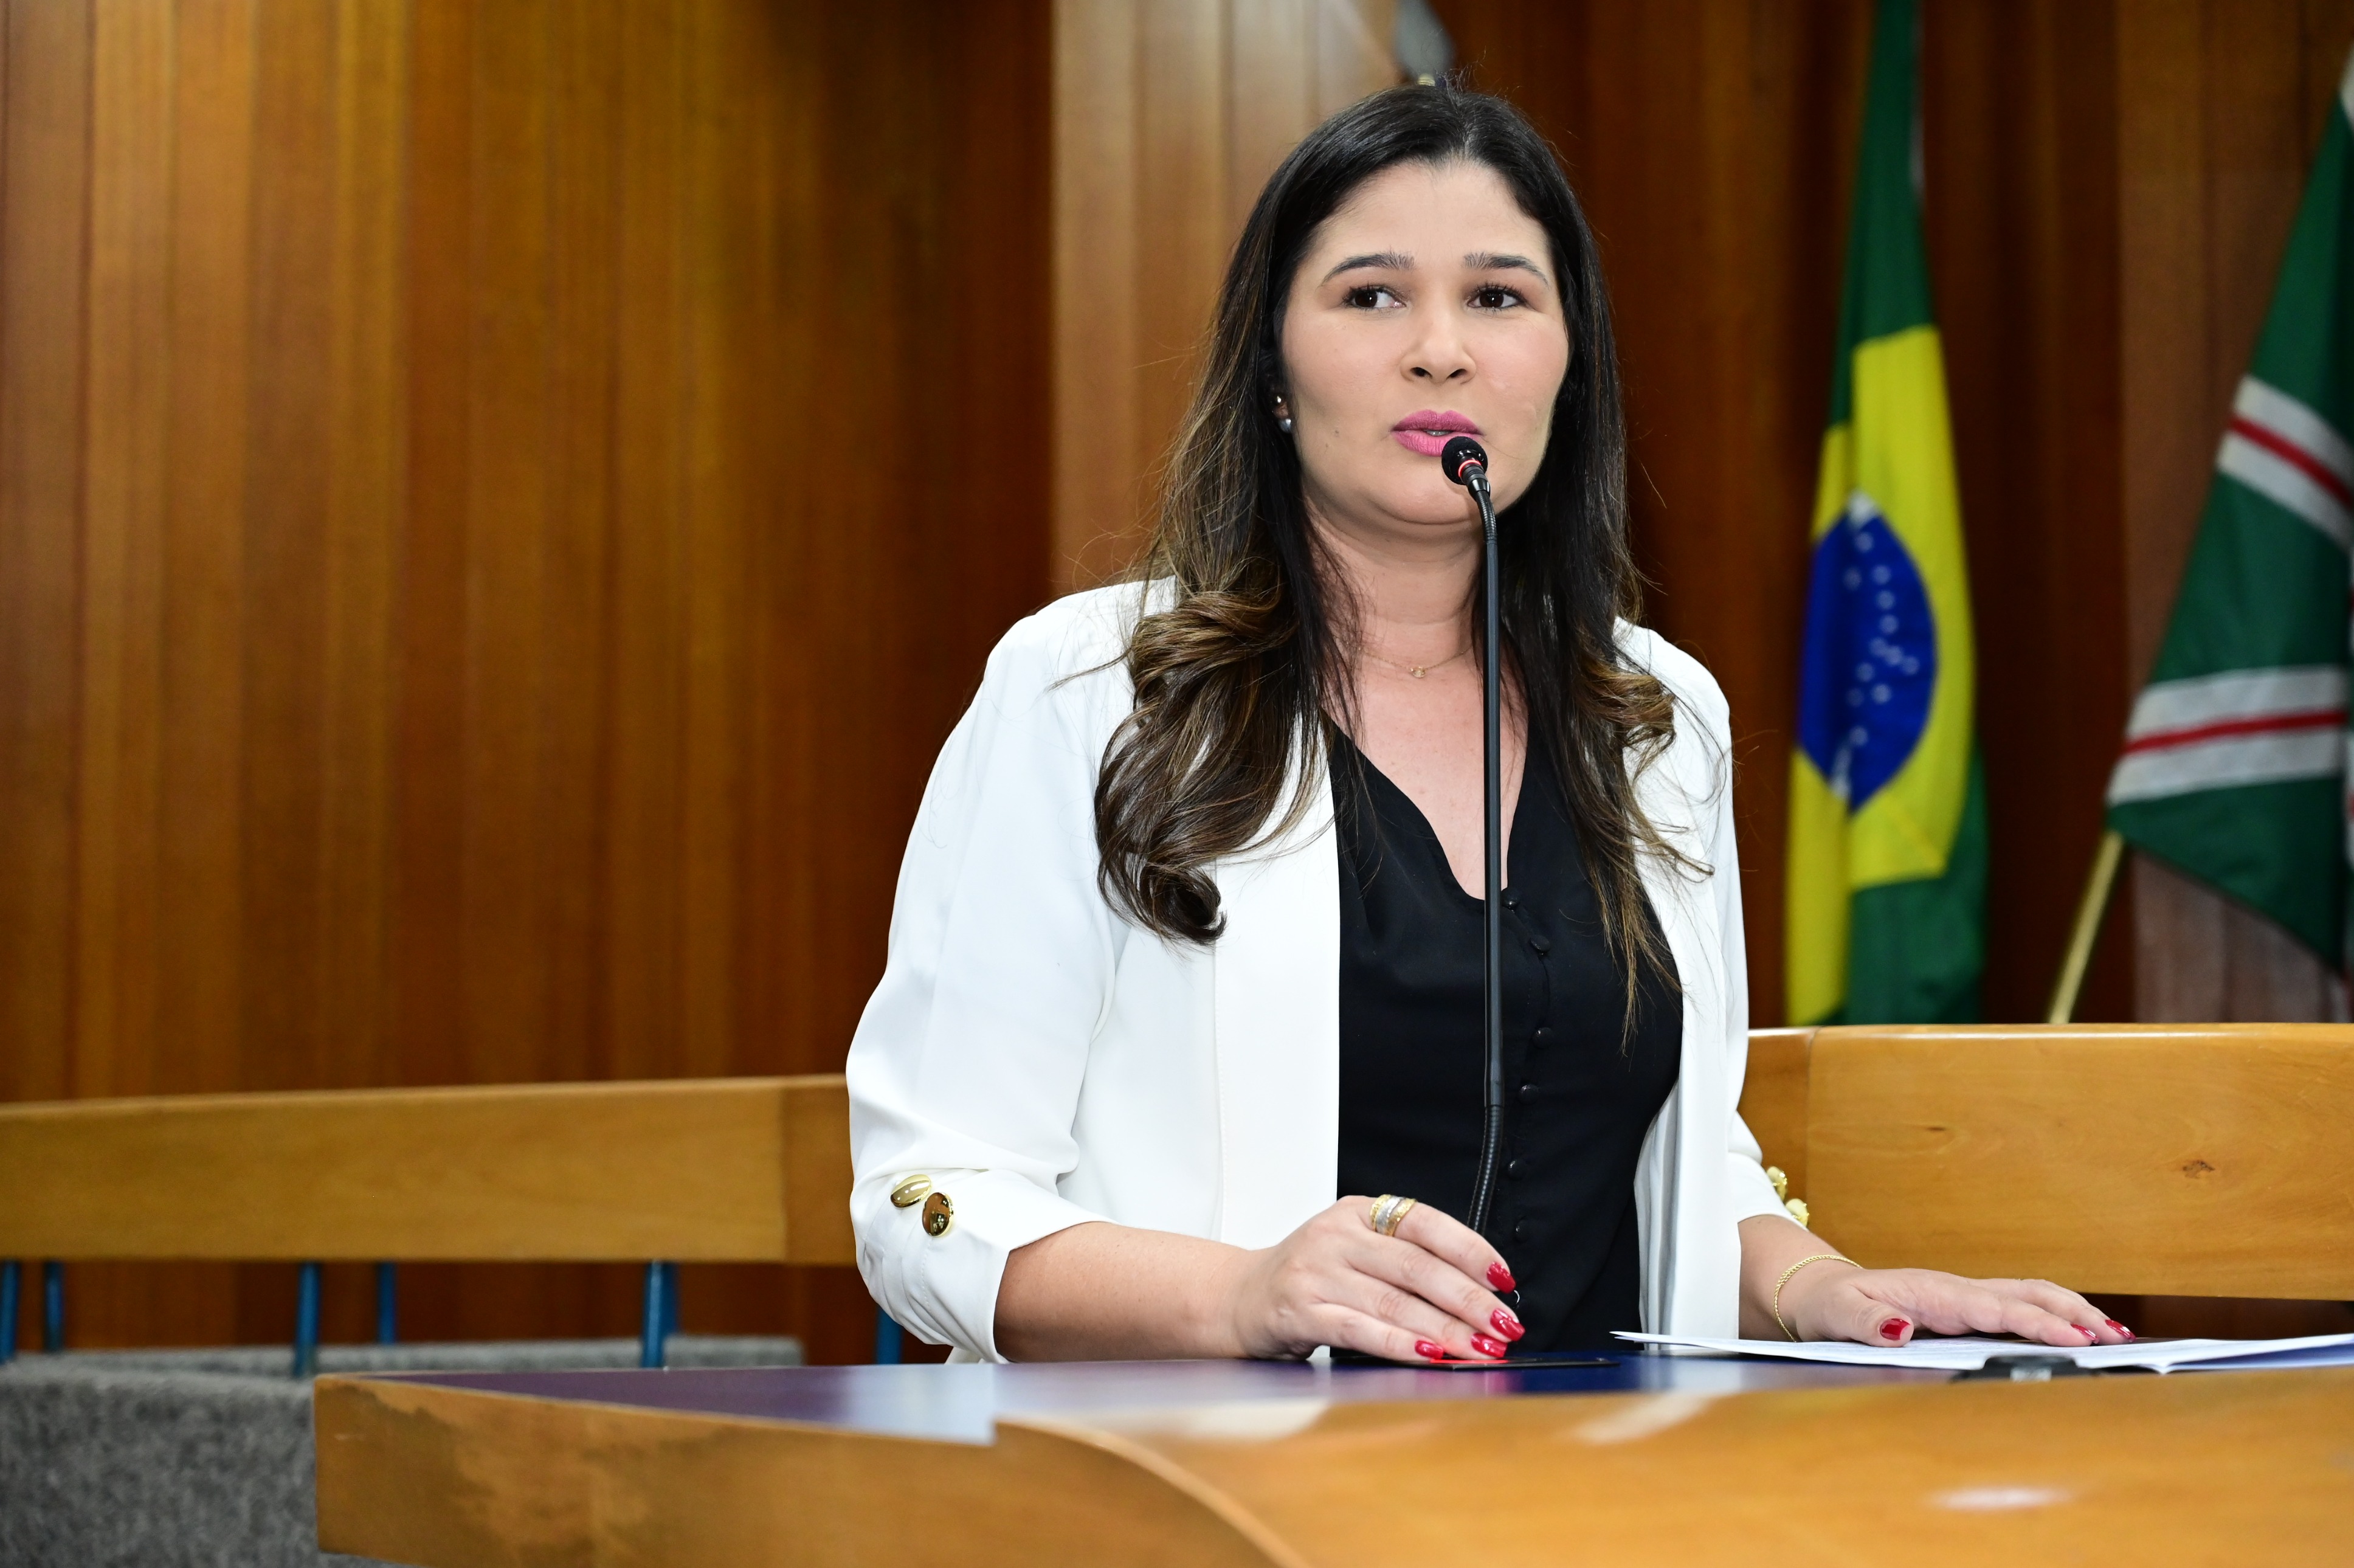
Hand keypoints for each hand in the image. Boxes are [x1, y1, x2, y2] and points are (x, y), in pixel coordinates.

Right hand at [1217, 1196, 1523, 1361]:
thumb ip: (1403, 1259)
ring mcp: (1316, 1272)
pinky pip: (1359, 1329)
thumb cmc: (1308, 1276)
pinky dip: (1398, 1345)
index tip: (1503, 1280)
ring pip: (1393, 1302)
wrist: (1237, 1296)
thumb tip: (1477, 1291)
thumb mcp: (1353, 1247)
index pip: (1425, 1224)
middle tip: (1502, 1326)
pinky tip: (1428, 1356)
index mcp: (1359, 1213)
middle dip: (1468, 1300)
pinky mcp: (1300, 1311)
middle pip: (1416, 1267)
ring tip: (1478, 1348)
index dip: (1470, 1250)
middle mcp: (1336, 1235)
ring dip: (1444, 1330)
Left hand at [1780, 1262, 2134, 1347]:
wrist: (1819, 1292)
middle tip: (2116, 1341)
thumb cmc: (1830, 1305)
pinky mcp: (1965, 1309)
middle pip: (2027, 1294)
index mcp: (1933, 1293)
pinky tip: (2077, 1333)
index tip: (2074, 1339)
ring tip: (2115, 1336)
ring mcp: (1964, 1297)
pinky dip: (2052, 1315)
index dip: (2037, 1323)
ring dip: (2072, 1311)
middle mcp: (1956, 1291)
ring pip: (2029, 1296)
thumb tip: (1900, 1330)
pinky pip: (2017, 1307)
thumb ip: (1867, 1323)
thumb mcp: (1838, 1316)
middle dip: (2073, 1314)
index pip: (1996, 1307)